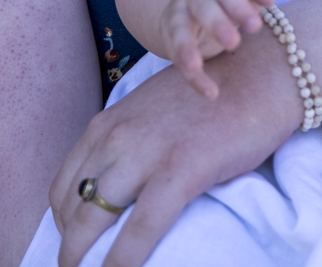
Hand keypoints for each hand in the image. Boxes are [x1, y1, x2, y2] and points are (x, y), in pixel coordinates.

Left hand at [51, 26, 301, 266]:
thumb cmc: (210, 95)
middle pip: (73, 206)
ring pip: (94, 219)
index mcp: (109, 123)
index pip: (64, 184)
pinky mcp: (181, 169)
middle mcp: (117, 136)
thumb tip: (115, 186)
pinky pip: (140, 227)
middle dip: (69, 249)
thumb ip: (128, 142)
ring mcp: (146, 152)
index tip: (74, 246)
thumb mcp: (152, 111)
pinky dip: (124, 260)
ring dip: (85, 258)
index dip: (63, 224)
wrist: (258, 73)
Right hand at [161, 0, 276, 97]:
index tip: (255, 25)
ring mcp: (180, 12)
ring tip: (196, 67)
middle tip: (233, 42)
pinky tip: (209, 92)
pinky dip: (191, 75)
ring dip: (187, 47)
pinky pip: (177, 56)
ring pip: (180, 29)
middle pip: (202, 4)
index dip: (239, 5)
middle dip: (216, 23)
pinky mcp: (171, 36)